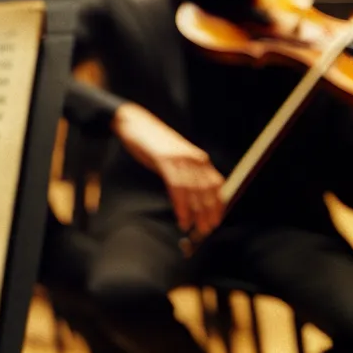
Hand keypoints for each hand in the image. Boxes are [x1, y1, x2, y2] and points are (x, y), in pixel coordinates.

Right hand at [113, 102, 224, 235]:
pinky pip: (177, 187)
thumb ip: (185, 173)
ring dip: (194, 213)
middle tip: (204, 230)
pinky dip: (181, 205)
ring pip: (194, 191)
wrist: (134, 122)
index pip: (216, 185)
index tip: (215, 221)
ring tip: (191, 227)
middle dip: (208, 213)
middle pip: (208, 190)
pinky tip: (180, 216)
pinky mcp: (166, 160)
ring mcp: (181, 159)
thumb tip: (192, 198)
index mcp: (199, 158)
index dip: (217, 205)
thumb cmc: (152, 142)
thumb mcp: (174, 158)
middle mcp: (195, 158)